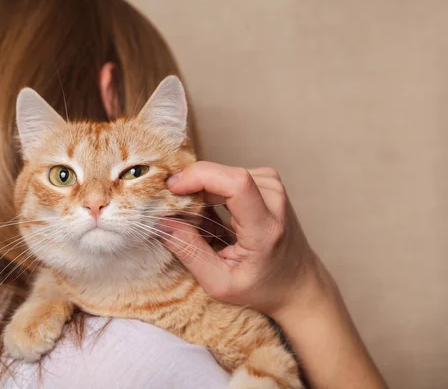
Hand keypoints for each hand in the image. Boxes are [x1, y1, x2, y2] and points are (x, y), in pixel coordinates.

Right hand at [161, 161, 322, 316]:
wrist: (298, 283)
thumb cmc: (261, 287)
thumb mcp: (219, 282)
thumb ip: (189, 251)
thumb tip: (161, 221)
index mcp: (266, 228)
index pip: (236, 183)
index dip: (200, 177)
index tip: (172, 188)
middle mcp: (275, 200)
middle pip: (223, 174)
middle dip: (191, 186)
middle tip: (173, 211)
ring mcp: (274, 187)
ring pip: (222, 173)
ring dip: (200, 190)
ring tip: (195, 219)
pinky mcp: (269, 181)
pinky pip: (229, 175)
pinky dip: (211, 190)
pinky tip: (210, 211)